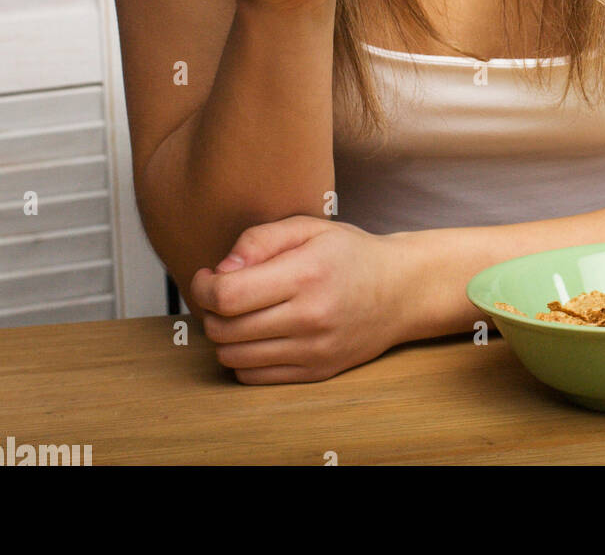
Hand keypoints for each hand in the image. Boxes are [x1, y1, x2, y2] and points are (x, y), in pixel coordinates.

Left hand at [187, 216, 410, 383]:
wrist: (401, 290)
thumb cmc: (351, 254)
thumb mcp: (309, 228)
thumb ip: (261, 240)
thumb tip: (221, 269)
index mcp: (306, 274)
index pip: (229, 296)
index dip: (203, 287)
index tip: (206, 277)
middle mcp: (309, 317)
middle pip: (225, 329)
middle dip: (209, 310)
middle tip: (221, 293)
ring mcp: (313, 351)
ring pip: (234, 357)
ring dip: (224, 336)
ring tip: (238, 313)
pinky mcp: (315, 373)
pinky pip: (254, 377)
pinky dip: (242, 358)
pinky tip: (255, 335)